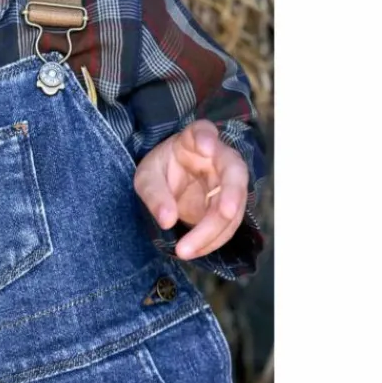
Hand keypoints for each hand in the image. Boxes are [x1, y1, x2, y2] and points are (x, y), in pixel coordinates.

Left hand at [133, 120, 248, 260]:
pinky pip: (228, 225)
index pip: (204, 131)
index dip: (208, 137)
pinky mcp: (229, 205)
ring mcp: (228, 181)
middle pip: (234, 172)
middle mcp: (219, 157)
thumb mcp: (147, 178)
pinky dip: (212, 240)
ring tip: (186, 250)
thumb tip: (167, 220)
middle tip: (225, 213)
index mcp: (194, 138)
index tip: (206, 146)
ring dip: (215, 231)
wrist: (171, 182)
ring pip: (234, 205)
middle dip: (232, 194)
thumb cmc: (161, 170)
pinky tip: (192, 251)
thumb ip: (155, 194)